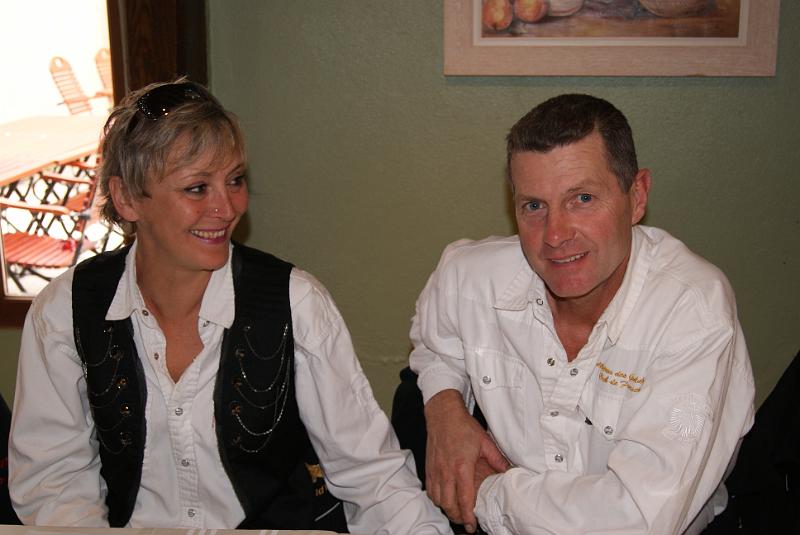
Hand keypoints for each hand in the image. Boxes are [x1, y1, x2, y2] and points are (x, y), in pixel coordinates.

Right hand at [424, 390, 508, 532]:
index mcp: (462, 467)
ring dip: (447, 509)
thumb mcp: (485, 442)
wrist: (443, 414)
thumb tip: (508, 472)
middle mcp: (446, 471)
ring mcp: (436, 470)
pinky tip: (445, 498)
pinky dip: (437, 498)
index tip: (472, 525)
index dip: (468, 516)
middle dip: (457, 517)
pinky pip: (430, 490)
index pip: (464, 499)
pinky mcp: (429, 467)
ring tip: (456, 512)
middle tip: (466, 522)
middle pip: (448, 504)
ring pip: (438, 499)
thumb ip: (497, 460)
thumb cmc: (463, 426)